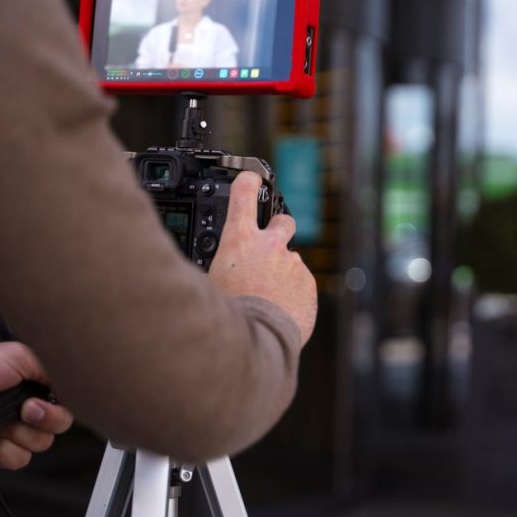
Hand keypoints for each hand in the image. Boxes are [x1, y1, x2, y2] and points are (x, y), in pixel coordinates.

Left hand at [0, 342, 73, 469]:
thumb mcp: (19, 357)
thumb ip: (54, 368)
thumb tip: (77, 385)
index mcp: (35, 384)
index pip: (68, 401)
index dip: (60, 406)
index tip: (42, 400)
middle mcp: (26, 408)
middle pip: (59, 425)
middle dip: (42, 420)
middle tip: (22, 410)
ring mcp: (11, 431)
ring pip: (40, 444)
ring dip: (17, 434)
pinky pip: (18, 460)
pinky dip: (1, 450)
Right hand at [210, 171, 317, 344]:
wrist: (257, 340)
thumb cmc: (227, 313)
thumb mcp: (209, 282)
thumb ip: (219, 266)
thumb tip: (214, 267)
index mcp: (240, 240)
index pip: (243, 195)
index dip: (246, 181)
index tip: (249, 177)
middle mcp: (271, 246)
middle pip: (283, 220)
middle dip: (279, 228)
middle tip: (269, 244)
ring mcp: (293, 265)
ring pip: (290, 261)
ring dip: (282, 273)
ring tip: (266, 297)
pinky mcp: (308, 285)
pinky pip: (300, 284)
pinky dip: (291, 294)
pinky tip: (278, 310)